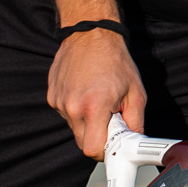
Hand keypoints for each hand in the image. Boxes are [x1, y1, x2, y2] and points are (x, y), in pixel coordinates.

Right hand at [47, 29, 146, 156]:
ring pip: (74, 127)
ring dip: (87, 121)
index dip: (104, 152)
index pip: (92, 150)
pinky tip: (86, 92)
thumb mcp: (136, 92)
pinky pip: (66, 114)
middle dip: (97, 137)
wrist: (91, 33)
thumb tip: (134, 143)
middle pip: (82, 142)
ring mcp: (58, 101)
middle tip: (110, 119)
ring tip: (98, 99)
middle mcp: (72, 106)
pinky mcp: (51, 96)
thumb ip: (136, 123)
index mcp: (94, 107)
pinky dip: (77, 110)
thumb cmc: (115, 60)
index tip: (112, 146)